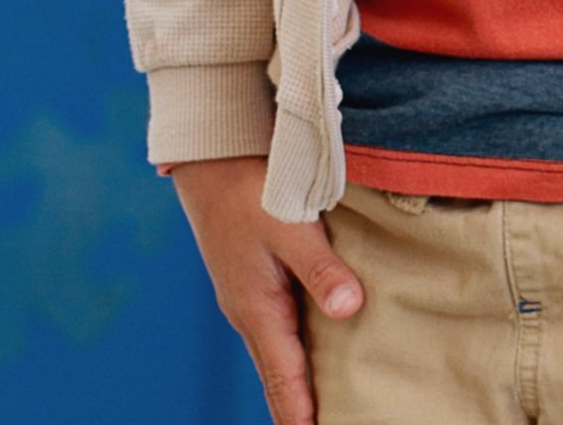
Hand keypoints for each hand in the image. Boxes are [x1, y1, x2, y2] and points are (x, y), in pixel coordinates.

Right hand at [170, 156, 359, 424]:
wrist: (213, 162)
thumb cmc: (251, 191)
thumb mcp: (292, 228)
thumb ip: (322, 270)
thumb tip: (349, 311)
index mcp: (257, 308)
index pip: (283, 377)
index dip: (300, 413)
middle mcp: (250, 313)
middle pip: (279, 375)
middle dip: (300, 409)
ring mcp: (251, 299)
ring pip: (279, 353)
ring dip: (299, 383)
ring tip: (325, 410)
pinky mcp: (256, 283)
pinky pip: (280, 330)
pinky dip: (297, 353)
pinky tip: (318, 356)